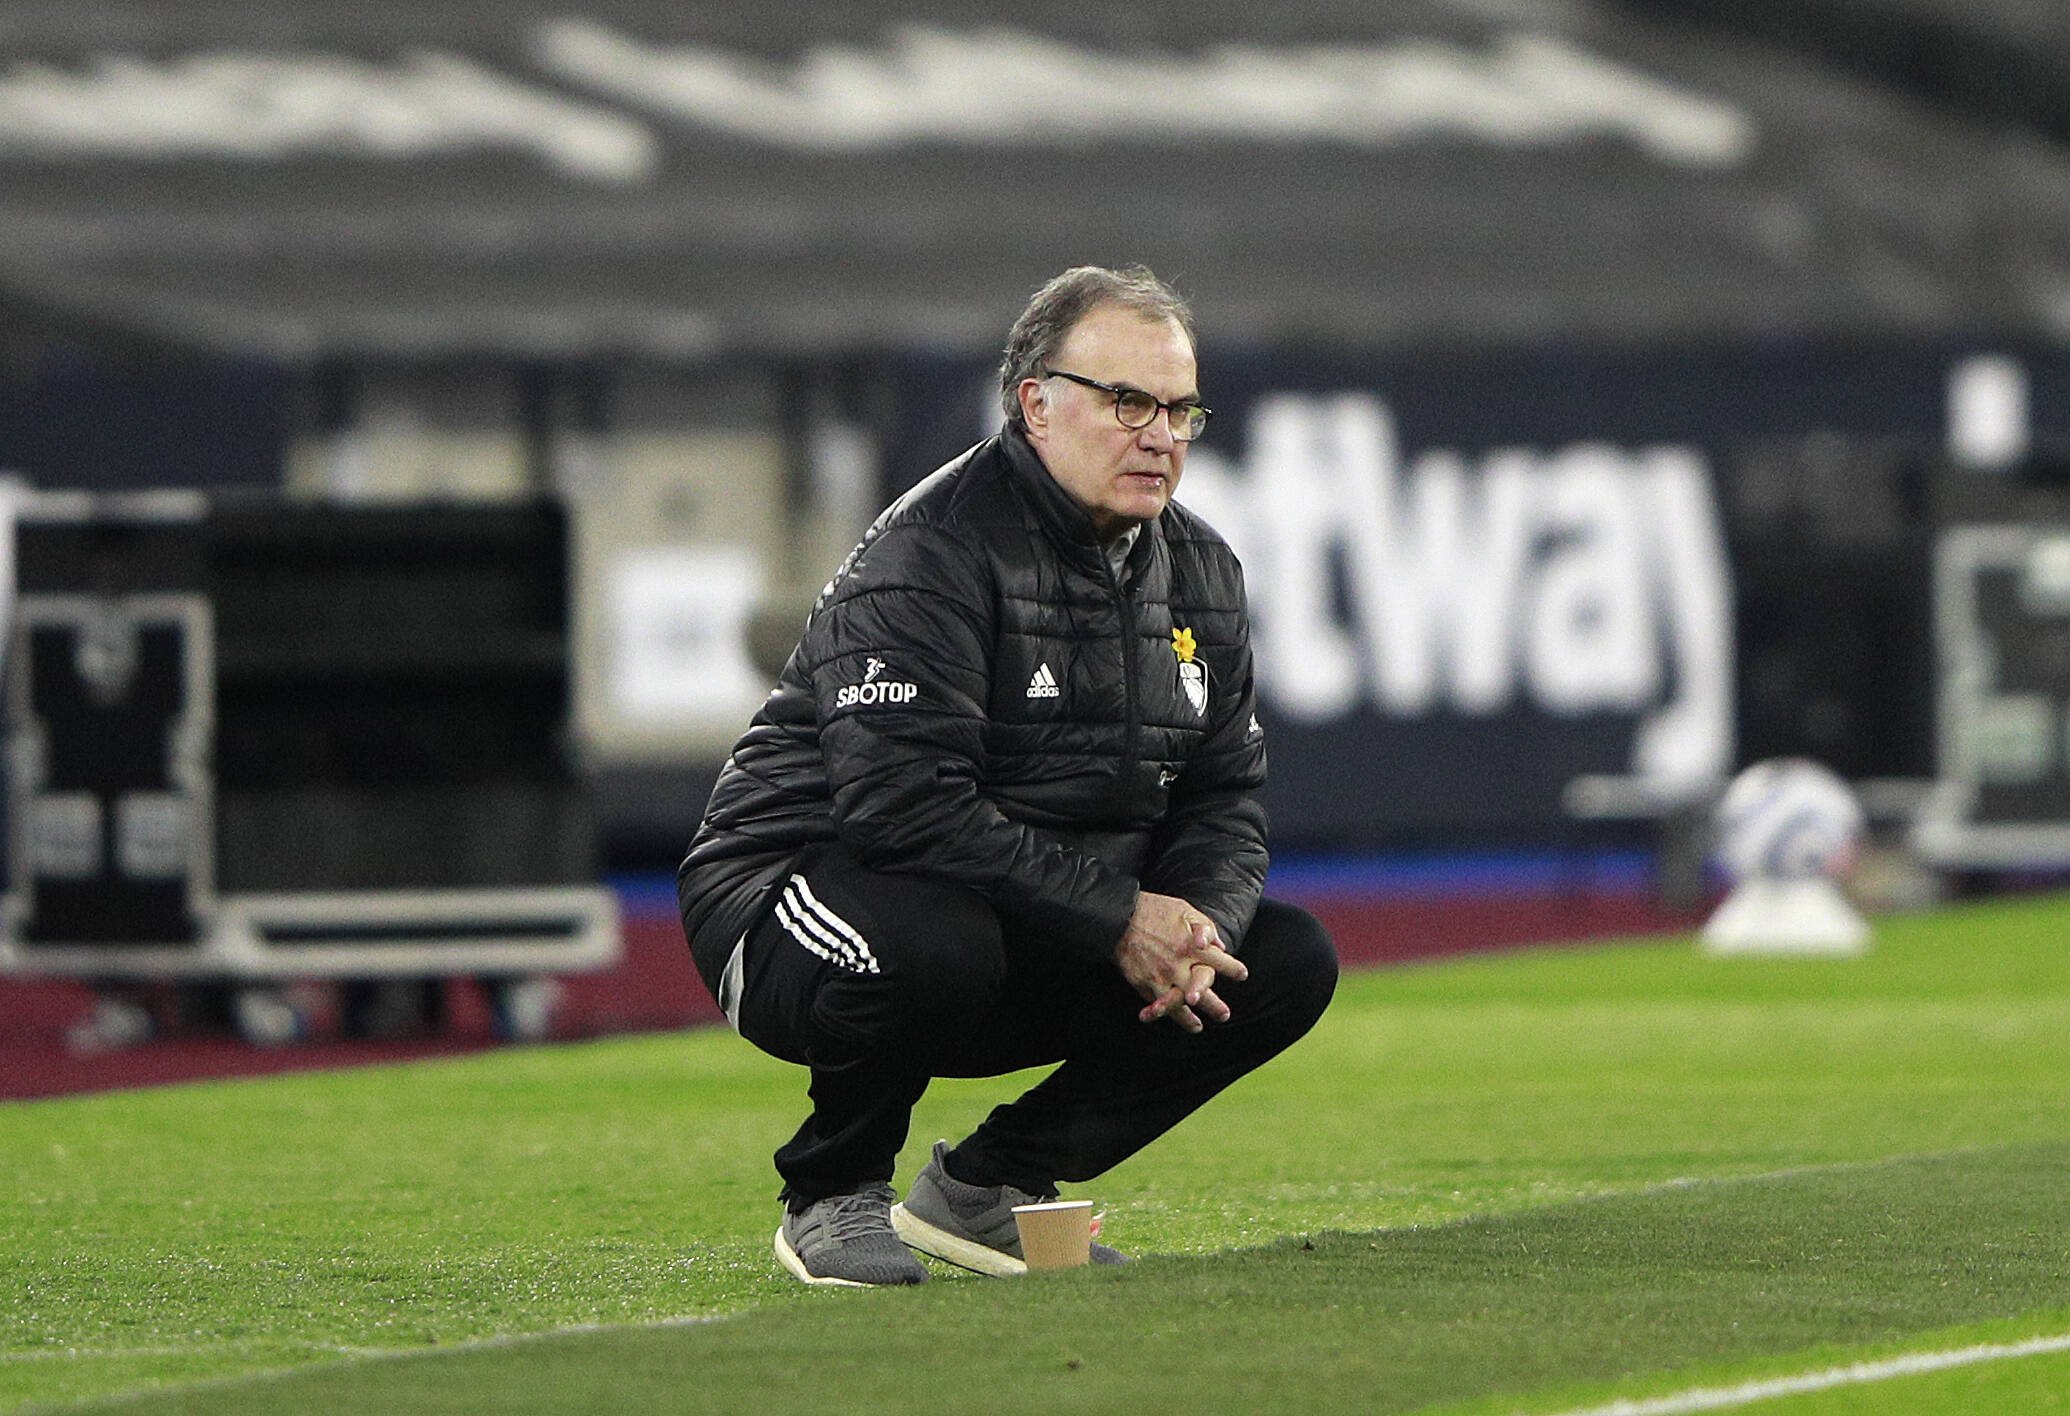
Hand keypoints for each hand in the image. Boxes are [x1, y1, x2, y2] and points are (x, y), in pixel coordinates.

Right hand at [1114, 891, 1248, 1032]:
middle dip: (1215, 1005)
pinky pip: (1158, 1004)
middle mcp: (1179, 965)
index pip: (1220, 962)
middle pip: (1203, 990)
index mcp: (1192, 946)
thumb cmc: (1154, 910)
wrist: (1120, 917)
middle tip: (1224, 1015)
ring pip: (1180, 1005)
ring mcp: (1162, 977)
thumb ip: (1204, 927)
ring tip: (1198, 1027)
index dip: (1233, 969)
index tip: (1241, 975)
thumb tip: (1219, 944)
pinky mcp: (1144, 984)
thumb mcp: (1184, 910)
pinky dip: (1165, 1014)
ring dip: (1190, 1019)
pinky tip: (1171, 1018)